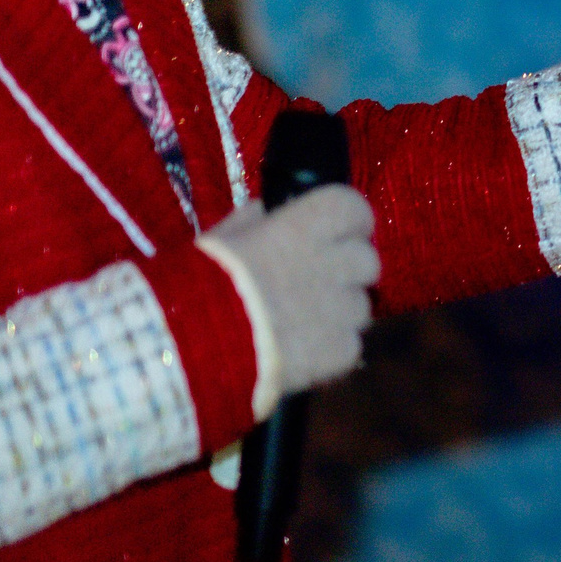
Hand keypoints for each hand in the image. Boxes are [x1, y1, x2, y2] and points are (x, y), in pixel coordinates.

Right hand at [206, 185, 378, 399]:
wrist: (192, 348)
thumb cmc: (199, 286)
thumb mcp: (219, 241)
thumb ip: (252, 221)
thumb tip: (267, 211)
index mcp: (304, 227)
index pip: (353, 208)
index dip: (349, 222)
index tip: (337, 233)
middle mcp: (332, 264)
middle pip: (368, 260)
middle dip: (348, 271)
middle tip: (318, 283)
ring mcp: (340, 310)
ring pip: (361, 306)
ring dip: (340, 313)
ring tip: (301, 325)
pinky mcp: (340, 351)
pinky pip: (351, 345)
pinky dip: (332, 350)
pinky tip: (301, 353)